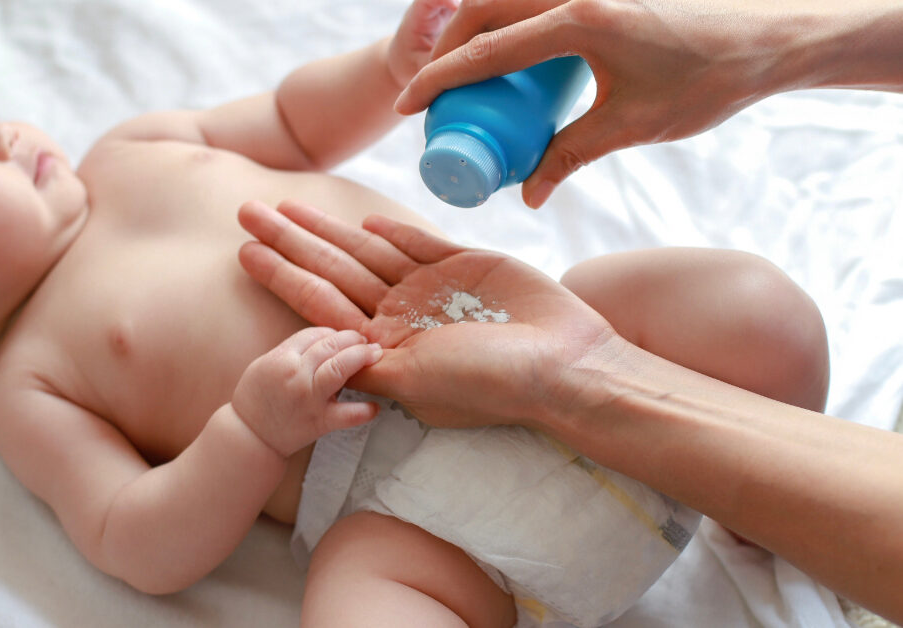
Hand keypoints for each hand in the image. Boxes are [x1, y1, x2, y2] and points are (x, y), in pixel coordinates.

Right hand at [230, 327, 382, 456]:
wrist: (250, 437)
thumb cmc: (256, 400)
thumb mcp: (265, 365)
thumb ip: (292, 352)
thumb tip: (324, 342)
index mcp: (281, 358)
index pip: (314, 334)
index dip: (332, 333)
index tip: (340, 337)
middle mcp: (296, 375)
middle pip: (331, 345)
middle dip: (352, 339)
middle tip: (364, 341)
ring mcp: (309, 398)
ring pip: (341, 368)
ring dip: (361, 358)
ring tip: (374, 355)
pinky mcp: (320, 422)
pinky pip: (349, 414)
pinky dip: (365, 410)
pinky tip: (375, 406)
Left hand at [238, 199, 618, 428]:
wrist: (564, 364)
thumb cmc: (490, 382)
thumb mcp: (415, 381)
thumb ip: (365, 365)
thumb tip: (314, 355)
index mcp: (383, 346)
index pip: (319, 303)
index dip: (281, 275)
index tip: (245, 253)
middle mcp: (401, 317)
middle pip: (332, 270)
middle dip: (289, 241)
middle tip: (246, 211)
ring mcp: (431, 291)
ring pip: (366, 253)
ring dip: (327, 230)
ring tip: (285, 206)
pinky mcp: (466, 266)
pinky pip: (418, 243)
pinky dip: (391, 230)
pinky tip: (362, 220)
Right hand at [394, 0, 802, 206]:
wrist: (768, 39)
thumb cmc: (707, 80)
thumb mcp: (630, 125)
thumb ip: (570, 156)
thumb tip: (525, 195)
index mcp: (580, 19)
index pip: (489, 48)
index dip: (439, 80)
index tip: (408, 106)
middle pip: (485, 7)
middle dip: (448, 47)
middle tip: (433, 90)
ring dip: (477, 29)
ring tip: (464, 74)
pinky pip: (536, 0)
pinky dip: (508, 21)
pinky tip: (509, 53)